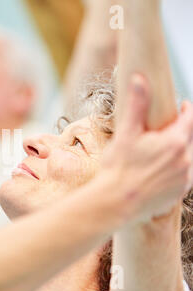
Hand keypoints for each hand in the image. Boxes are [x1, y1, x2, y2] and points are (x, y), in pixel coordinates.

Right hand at [102, 74, 192, 222]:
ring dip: (180, 151)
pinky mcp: (179, 193)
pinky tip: (159, 170)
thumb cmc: (118, 167)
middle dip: (182, 131)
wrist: (115, 202)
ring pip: (189, 158)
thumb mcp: (126, 133)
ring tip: (161, 151)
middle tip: (166, 129)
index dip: (187, 109)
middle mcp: (186, 160)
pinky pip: (185, 176)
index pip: (191, 119)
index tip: (181, 105)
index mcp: (175, 142)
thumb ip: (136, 104)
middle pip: (191, 138)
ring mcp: (185, 178)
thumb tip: (139, 78)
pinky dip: (177, 169)